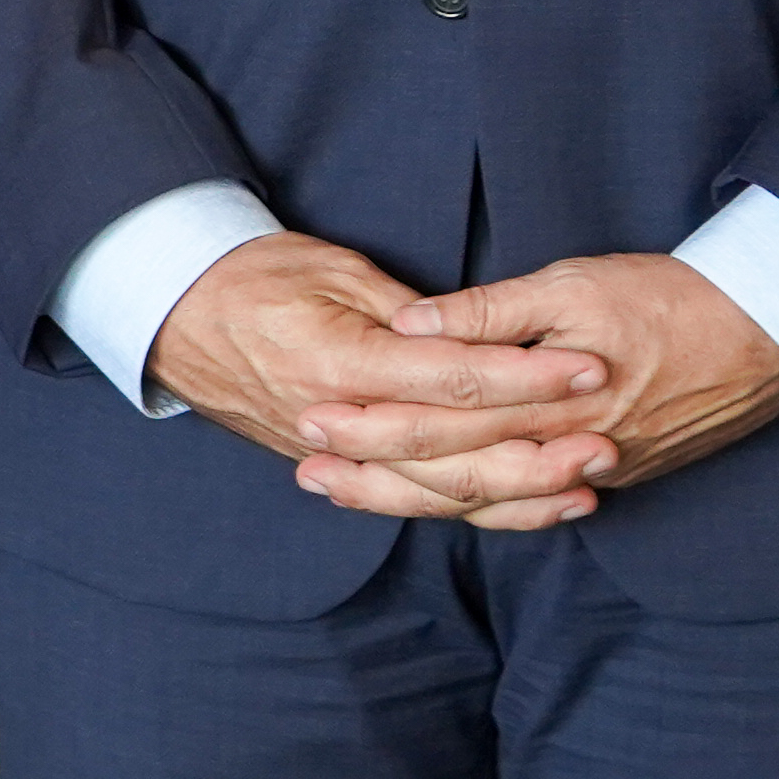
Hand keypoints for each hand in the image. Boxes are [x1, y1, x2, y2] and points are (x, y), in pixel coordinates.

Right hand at [139, 231, 599, 517]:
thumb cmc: (252, 276)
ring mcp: (334, 454)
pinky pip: (415, 503)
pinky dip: (479, 510)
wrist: (171, 314)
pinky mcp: (337, 470)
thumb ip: (406, 310)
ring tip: (587, 482)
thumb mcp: (330, 269)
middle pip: (452, 450)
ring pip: (439, 490)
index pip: (449, 375)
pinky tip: (534, 506)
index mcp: (337, 360)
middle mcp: (335, 418)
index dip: (523, 375)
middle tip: (607, 437)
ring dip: (519, 491)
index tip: (586, 365)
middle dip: (536, 447)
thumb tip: (478, 332)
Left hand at [298, 250, 778, 519]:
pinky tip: (438, 503)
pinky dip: (481, 507)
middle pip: (454, 472)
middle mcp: (569, 449)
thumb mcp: (573, 285)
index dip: (373, 425)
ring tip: (349, 490)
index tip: (313, 419)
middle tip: (308, 468)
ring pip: (490, 498)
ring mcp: (595, 469)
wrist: (770, 334)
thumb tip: (410, 325)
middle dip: (376, 474)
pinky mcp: (616, 472)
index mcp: (550, 400)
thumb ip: (489, 312)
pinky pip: (532, 503)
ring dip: (416, 497)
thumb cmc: (668, 297)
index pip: (442, 421)